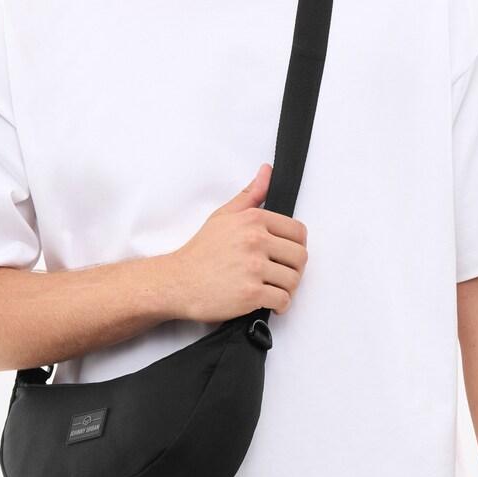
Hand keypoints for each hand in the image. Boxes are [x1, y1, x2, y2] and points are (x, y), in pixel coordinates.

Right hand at [167, 163, 308, 322]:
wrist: (177, 282)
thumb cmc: (200, 252)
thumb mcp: (223, 216)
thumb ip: (250, 194)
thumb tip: (267, 171)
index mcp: (253, 220)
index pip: (298, 232)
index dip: (296, 246)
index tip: (286, 256)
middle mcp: (255, 241)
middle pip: (300, 257)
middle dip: (294, 269)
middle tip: (281, 275)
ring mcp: (253, 268)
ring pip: (293, 280)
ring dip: (288, 289)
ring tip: (274, 289)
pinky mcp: (250, 294)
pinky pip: (282, 300)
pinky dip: (280, 305)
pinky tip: (269, 303)